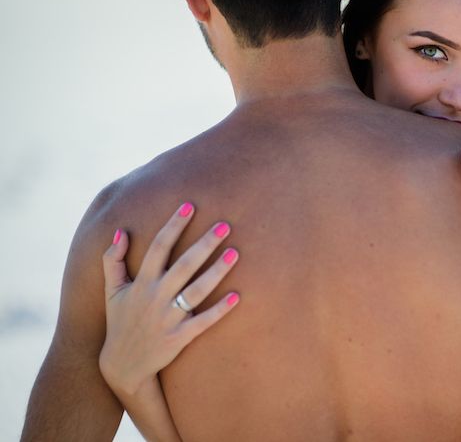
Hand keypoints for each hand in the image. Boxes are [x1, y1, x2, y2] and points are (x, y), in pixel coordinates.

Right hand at [99, 202, 239, 396]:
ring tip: (235, 253)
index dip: (173, 226)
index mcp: (141, 283)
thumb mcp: (112, 292)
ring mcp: (168, 318)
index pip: (158, 247)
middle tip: (225, 224)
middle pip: (183, 265)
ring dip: (216, 272)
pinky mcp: (179, 337)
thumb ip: (112, 261)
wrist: (123, 366)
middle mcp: (155, 297)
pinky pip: (202, 322)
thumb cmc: (121, 322)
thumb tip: (121, 231)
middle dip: (204, 244)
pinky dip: (219, 310)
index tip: (190, 206)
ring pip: (196, 291)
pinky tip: (237, 296)